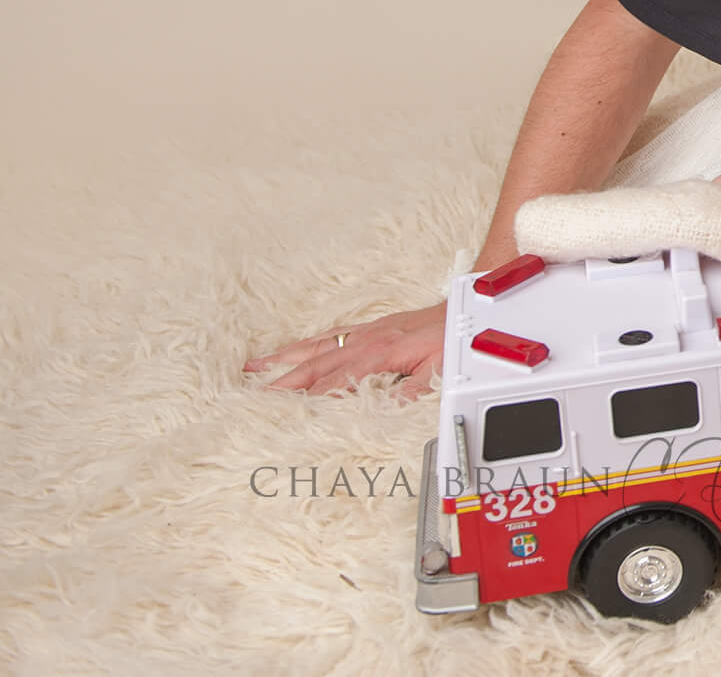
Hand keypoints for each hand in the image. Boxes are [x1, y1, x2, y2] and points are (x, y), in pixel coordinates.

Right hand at [245, 302, 445, 399]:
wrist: (466, 306)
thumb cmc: (453, 338)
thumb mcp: (440, 369)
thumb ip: (412, 390)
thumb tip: (384, 411)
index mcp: (382, 352)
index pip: (339, 380)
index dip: (313, 399)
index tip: (288, 415)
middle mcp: (368, 339)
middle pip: (318, 362)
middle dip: (284, 380)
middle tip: (254, 396)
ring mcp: (366, 331)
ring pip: (317, 345)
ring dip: (285, 358)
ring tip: (253, 368)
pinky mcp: (370, 327)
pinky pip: (330, 334)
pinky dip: (306, 344)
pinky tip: (292, 350)